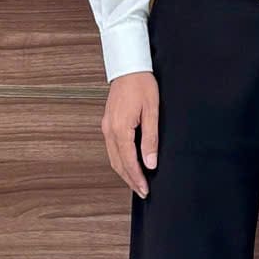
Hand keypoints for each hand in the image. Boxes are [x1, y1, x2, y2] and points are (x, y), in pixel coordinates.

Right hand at [102, 71, 159, 197]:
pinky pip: (112, 148)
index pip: (128, 161)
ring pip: (113, 157)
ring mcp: (106, 127)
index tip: (145, 190)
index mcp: (120, 128)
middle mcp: (109, 130)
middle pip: (118, 163)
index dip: (137, 178)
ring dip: (124, 172)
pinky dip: (120, 160)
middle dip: (130, 179)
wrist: (128, 67)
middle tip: (142, 191)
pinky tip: (129, 164)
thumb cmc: (142, 84)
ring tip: (137, 182)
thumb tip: (150, 162)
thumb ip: (151, 139)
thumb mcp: (152, 111)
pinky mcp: (107, 123)